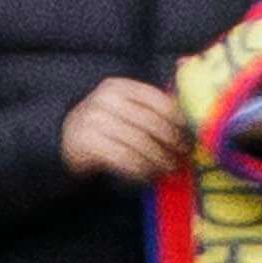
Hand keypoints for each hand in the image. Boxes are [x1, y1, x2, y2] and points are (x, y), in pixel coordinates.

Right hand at [60, 77, 191, 180]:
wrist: (65, 139)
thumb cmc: (108, 125)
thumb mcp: (127, 109)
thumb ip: (155, 107)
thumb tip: (196, 116)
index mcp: (120, 87)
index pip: (160, 101)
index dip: (181, 120)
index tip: (194, 135)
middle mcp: (105, 100)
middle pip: (152, 123)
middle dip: (173, 143)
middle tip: (186, 157)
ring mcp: (93, 120)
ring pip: (139, 142)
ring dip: (159, 159)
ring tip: (171, 169)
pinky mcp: (87, 142)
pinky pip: (124, 158)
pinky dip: (141, 169)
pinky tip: (149, 175)